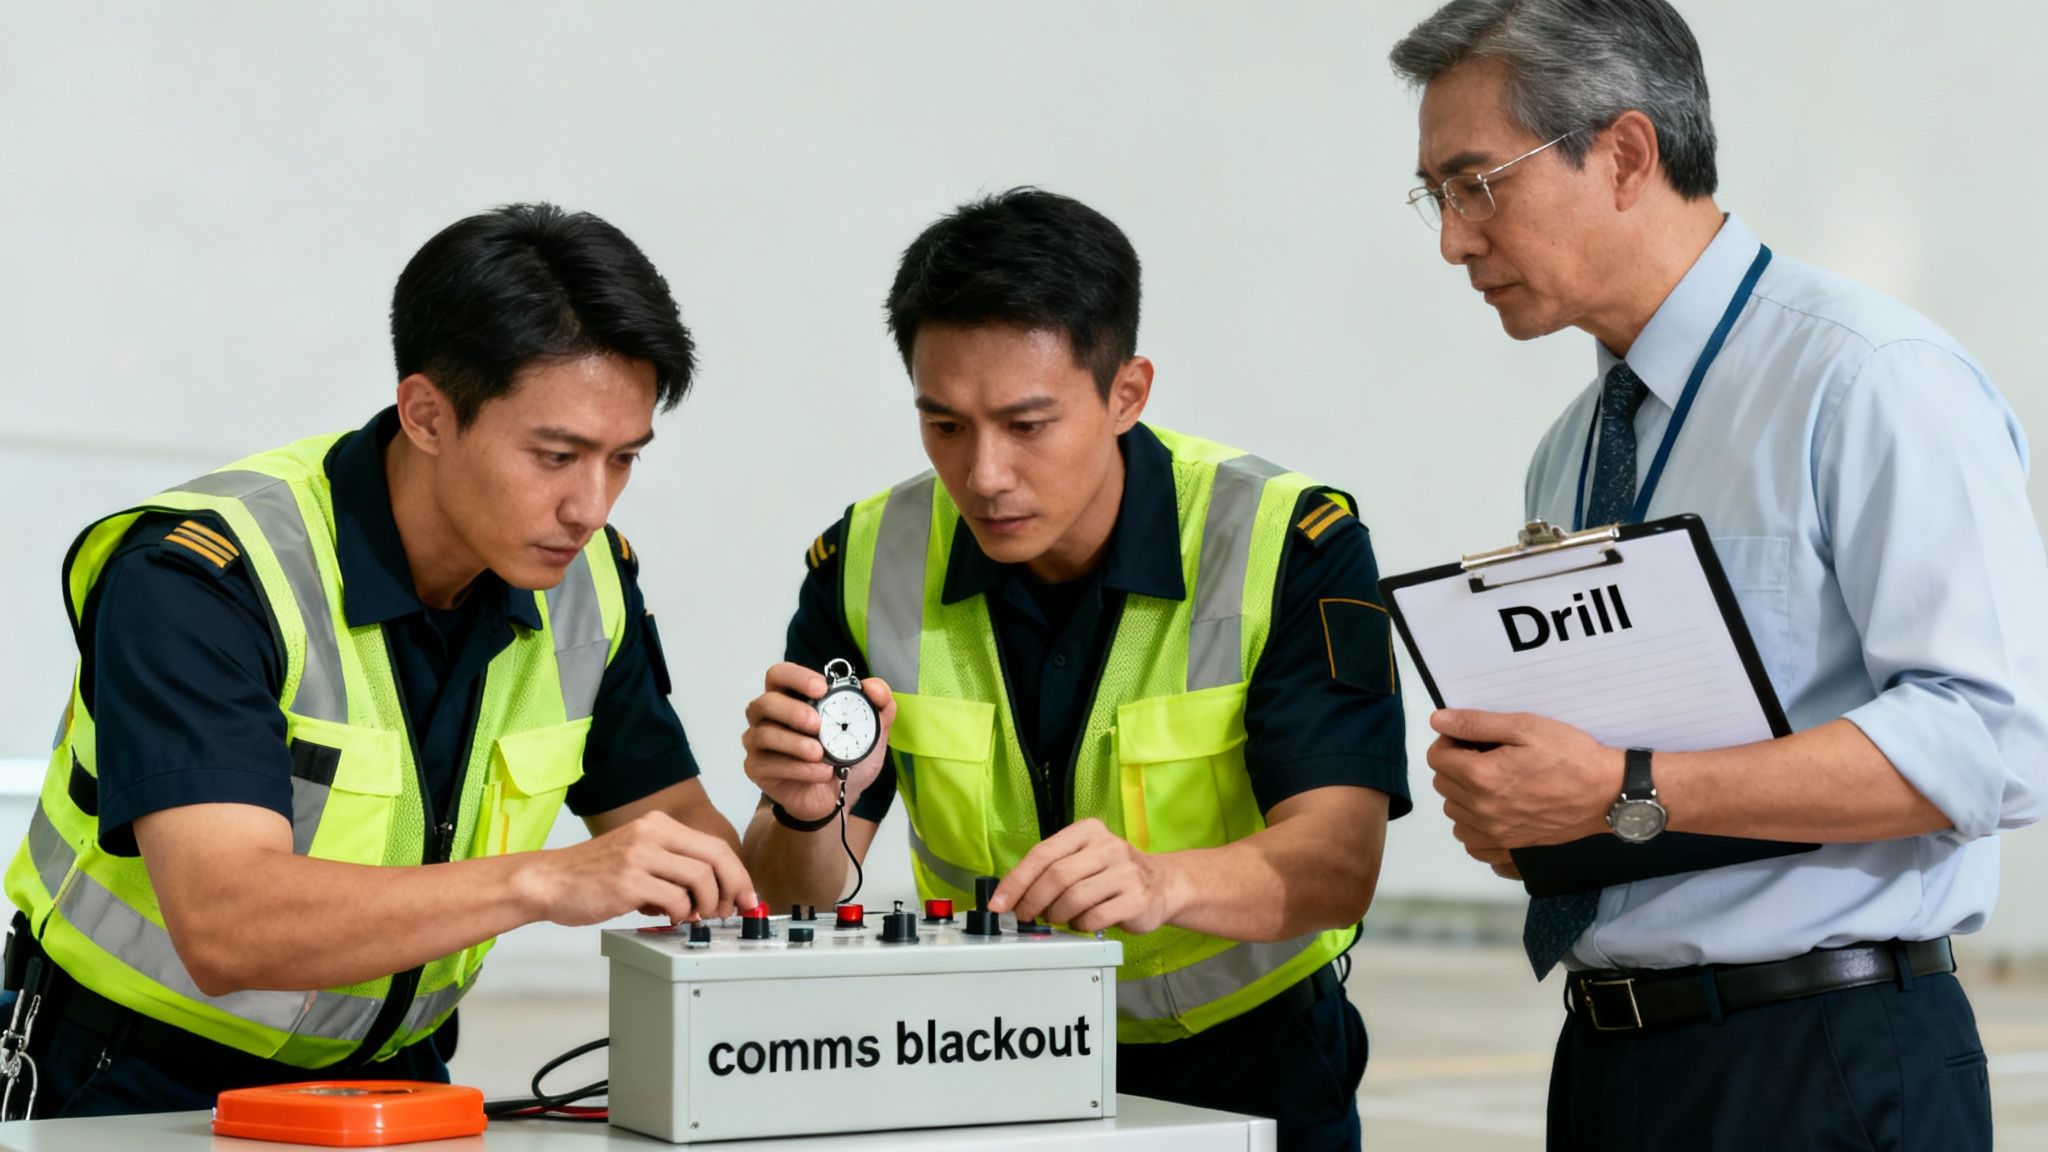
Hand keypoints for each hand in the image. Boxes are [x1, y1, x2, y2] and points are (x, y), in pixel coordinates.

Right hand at [523, 810, 756, 925]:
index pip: (715, 845)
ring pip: (700, 878)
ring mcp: (641, 856)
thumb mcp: (638, 856)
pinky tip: (668, 917)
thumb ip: (672, 867)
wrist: (548, 881)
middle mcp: (652, 834)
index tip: (745, 895)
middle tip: (731, 910)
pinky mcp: (629, 881)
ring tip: (693, 916)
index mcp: (657, 825)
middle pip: (716, 858)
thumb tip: (713, 893)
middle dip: (733, 888)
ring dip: (706, 905)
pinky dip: (680, 913)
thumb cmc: (593, 875)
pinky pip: (675, 899)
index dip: (738, 873)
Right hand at [742, 661, 894, 822]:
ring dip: (794, 743)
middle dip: (792, 711)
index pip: (780, 675)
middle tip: (818, 724)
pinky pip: (769, 764)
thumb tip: (873, 688)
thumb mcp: (872, 730)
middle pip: (765, 702)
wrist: (839, 796)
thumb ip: (880, 704)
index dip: (796, 677)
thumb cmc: (846, 756)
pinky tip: (821, 773)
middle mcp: (769, 716)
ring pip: (763, 734)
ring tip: (820, 754)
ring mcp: (759, 742)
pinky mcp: (757, 768)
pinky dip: (798, 768)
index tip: (821, 688)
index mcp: (791, 697)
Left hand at [989, 819, 1182, 934]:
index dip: (1015, 882)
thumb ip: (1052, 869)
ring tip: (1058, 917)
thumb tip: (1011, 894)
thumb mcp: (1084, 859)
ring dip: (1057, 915)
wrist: (1164, 884)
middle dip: (1032, 902)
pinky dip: (1080, 925)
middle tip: (1025, 916)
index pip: (1042, 854)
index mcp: (1088, 831)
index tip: (999, 903)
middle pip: (1056, 877)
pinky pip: (1094, 918)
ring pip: (1073, 899)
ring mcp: (1125, 872)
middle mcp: (1108, 846)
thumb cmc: (1114, 873)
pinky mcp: (1137, 898)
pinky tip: (1083, 922)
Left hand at [1426, 709, 1621, 868]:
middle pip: (1443, 784)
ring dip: (1462, 795)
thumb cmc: (1571, 756)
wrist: (1607, 793)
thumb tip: (1438, 721)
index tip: (1472, 739)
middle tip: (1486, 755)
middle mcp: (1482, 809)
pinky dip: (1473, 827)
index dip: (1449, 742)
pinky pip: (1472, 843)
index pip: (1436, 759)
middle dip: (1456, 766)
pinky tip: (1491, 810)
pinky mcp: (1510, 846)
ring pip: (1454, 813)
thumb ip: (1476, 723)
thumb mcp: (1525, 727)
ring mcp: (1496, 832)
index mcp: (1482, 776)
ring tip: (1491, 781)